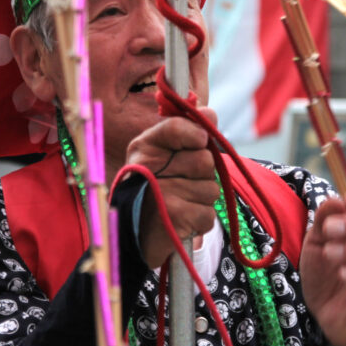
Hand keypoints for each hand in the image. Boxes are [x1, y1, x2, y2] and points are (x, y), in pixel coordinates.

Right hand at [126, 109, 220, 268]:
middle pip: (205, 159)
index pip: (178, 127)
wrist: (134, 234)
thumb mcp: (165, 153)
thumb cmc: (154, 188)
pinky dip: (199, 221)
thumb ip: (188, 131)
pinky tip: (181, 221)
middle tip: (181, 183)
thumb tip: (210, 112)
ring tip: (179, 203)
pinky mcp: (174, 219)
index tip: (199, 141)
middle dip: (202, 175)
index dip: (197, 135)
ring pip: (211, 189)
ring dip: (201, 199)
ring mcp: (161, 193)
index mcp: (145, 146)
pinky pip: (208, 214)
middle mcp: (147, 167)